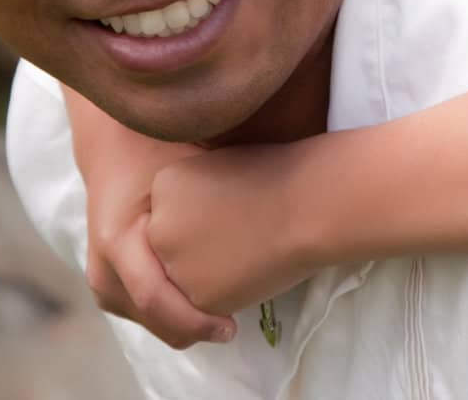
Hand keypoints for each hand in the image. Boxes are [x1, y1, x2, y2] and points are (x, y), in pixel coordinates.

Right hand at [69, 98, 236, 347]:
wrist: (119, 147)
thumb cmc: (161, 151)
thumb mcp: (185, 171)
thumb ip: (211, 200)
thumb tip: (264, 225)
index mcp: (118, 238)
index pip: (155, 297)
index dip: (195, 319)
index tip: (232, 327)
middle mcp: (104, 265)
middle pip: (152, 319)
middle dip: (193, 328)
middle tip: (233, 325)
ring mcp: (103, 279)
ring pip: (148, 322)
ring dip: (183, 323)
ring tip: (221, 314)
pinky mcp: (109, 284)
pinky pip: (144, 312)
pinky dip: (172, 313)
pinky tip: (202, 304)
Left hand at [147, 143, 317, 314]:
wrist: (309, 204)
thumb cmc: (277, 173)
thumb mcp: (218, 164)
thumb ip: (195, 191)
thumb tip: (194, 214)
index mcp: (163, 186)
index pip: (170, 213)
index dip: (203, 216)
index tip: (232, 208)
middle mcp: (158, 229)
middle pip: (172, 247)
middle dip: (202, 246)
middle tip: (241, 232)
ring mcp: (175, 267)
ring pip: (186, 279)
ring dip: (213, 271)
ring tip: (250, 248)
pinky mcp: (199, 301)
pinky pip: (208, 304)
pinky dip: (230, 292)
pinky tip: (254, 268)